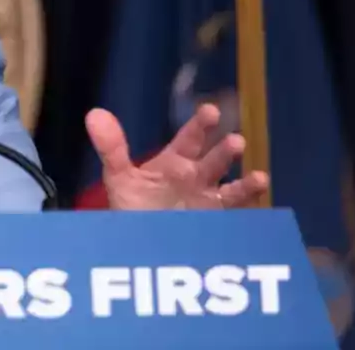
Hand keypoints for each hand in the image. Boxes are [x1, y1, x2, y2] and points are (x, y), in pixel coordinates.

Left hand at [86, 104, 269, 210]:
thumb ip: (111, 148)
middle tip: (236, 141)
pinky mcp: (216, 224)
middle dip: (225, 151)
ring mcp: (209, 200)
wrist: (138, 242)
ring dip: (245, 183)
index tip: (211, 111)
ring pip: (231, 188)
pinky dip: (248, 211)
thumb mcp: (119, 177)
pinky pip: (236, 215)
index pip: (190, 138)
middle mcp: (196, 177)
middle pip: (214, 160)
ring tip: (259, 178)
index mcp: (174, 162)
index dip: (200, 125)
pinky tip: (259, 211)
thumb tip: (95, 114)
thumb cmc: (133, 205)